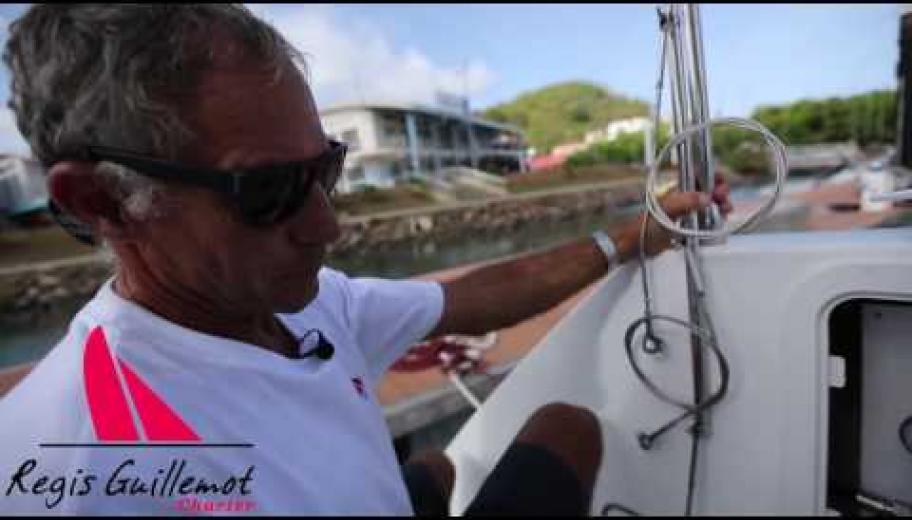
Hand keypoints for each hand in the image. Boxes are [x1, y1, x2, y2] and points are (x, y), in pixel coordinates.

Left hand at [613, 175, 732, 260]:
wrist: (635, 245)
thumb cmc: (646, 224)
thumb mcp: (667, 210)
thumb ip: (686, 202)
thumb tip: (707, 198)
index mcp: (678, 189)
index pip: (699, 176)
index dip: (712, 177)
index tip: (721, 185)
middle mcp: (683, 199)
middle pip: (708, 192)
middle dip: (719, 195)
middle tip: (724, 203)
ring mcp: (686, 214)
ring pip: (708, 208)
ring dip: (719, 209)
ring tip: (724, 214)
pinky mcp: (687, 228)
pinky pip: (704, 224)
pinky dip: (712, 225)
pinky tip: (717, 228)